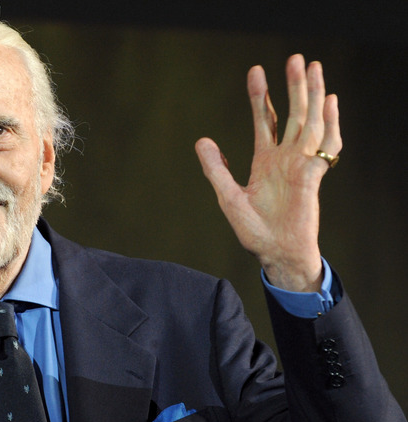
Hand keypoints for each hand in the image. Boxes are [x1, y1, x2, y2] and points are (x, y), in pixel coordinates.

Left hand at [195, 54, 341, 291]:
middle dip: (293, 86)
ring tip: (312, 67)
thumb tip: (202, 140)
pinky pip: (324, 146)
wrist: (274, 253)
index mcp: (266, 161)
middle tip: (294, 58)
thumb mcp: (227, 195)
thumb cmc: (253, 230)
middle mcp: (286, 158)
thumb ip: (215, 168)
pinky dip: (328, 124)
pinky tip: (328, 102)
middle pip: (292, 114)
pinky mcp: (312, 176)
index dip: (262, 96)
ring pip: (309, 122)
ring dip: (311, 95)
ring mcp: (301, 165)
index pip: (265, 120)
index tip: (256, 71)